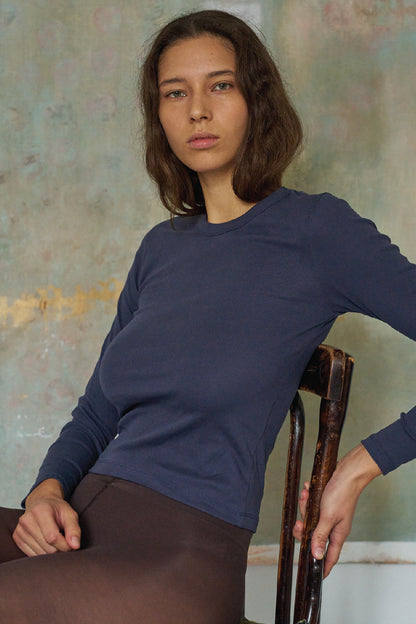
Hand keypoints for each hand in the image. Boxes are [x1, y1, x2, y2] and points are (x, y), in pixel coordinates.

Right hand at [13, 479, 80, 556]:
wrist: (41, 502)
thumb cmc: (57, 509)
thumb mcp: (70, 514)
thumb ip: (74, 529)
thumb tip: (75, 546)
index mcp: (40, 510)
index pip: (52, 537)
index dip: (65, 545)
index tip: (72, 545)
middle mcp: (27, 520)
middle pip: (47, 548)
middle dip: (59, 549)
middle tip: (64, 541)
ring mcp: (20, 529)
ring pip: (40, 554)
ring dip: (51, 552)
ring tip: (55, 540)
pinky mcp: (16, 537)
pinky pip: (31, 555)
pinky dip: (42, 553)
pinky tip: (46, 543)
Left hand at [293, 444, 380, 576]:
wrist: (348, 470)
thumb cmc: (341, 492)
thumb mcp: (328, 516)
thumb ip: (320, 535)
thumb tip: (316, 555)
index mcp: (338, 533)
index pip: (330, 556)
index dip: (323, 566)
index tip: (317, 576)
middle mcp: (334, 525)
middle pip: (313, 534)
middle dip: (303, 527)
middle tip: (299, 522)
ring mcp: (330, 513)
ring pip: (310, 517)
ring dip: (304, 506)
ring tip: (305, 495)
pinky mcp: (325, 502)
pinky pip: (311, 504)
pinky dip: (308, 497)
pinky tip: (307, 489)